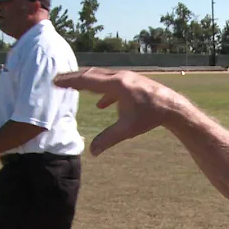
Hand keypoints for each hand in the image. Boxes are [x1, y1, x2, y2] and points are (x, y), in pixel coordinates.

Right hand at [54, 67, 184, 155]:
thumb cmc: (150, 117)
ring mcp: (128, 78)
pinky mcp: (134, 83)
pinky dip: (104, 93)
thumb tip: (92, 153)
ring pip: (103, 78)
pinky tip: (102, 105)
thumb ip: (108, 139)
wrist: (173, 107)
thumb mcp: (127, 130)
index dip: (70, 82)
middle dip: (74, 79)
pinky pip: (114, 84)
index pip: (87, 81)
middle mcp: (120, 77)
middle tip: (58, 80)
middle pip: (92, 75)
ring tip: (75, 87)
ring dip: (88, 83)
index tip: (55, 82)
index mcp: (116, 85)